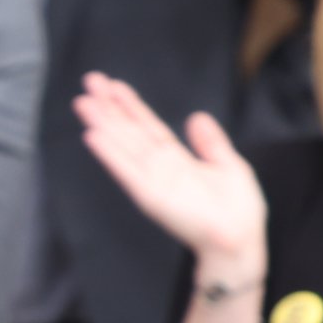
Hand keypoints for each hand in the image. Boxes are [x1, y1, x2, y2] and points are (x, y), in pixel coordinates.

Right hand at [73, 71, 264, 284]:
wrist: (239, 240)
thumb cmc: (238, 210)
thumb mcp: (230, 165)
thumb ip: (211, 142)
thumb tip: (196, 116)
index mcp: (177, 160)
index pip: (148, 127)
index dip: (131, 106)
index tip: (113, 86)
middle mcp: (160, 168)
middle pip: (129, 131)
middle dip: (108, 108)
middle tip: (89, 82)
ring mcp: (153, 181)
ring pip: (123, 146)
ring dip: (102, 124)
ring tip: (84, 102)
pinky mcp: (151, 197)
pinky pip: (127, 172)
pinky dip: (110, 155)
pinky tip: (93, 137)